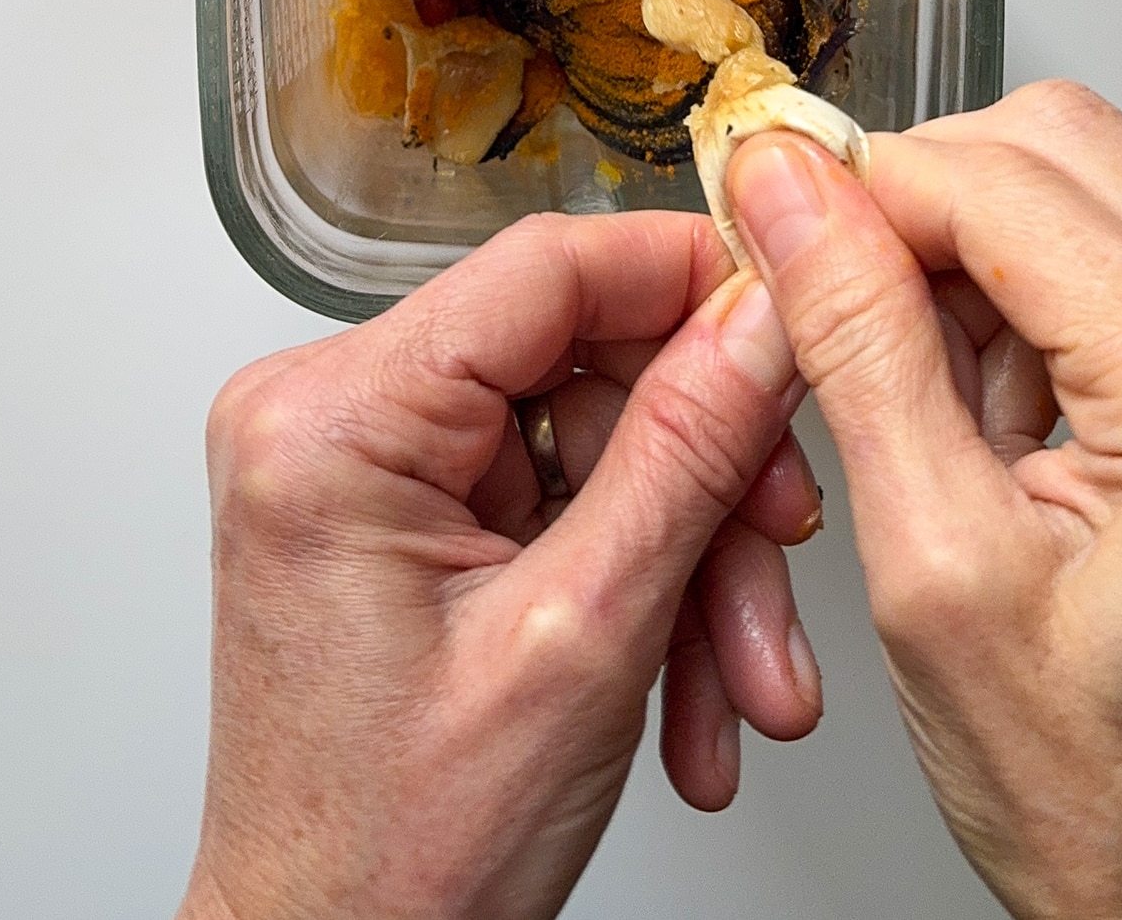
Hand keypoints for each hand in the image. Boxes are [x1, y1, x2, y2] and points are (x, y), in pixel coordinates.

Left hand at [178, 211, 822, 919]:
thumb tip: (762, 318)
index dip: (687, 278)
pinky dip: (638, 582)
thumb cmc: (394, 855)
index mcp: (333, 422)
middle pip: (581, 366)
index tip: (792, 308)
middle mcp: (329, 420)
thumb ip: (687, 451)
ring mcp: (365, 468)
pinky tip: (684, 684)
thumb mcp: (582, 638)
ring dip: (688, 557)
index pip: (544, 266)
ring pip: (590, 444)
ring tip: (739, 678)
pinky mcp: (403, 514)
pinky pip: (559, 498)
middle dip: (703, 476)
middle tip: (780, 547)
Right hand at [729, 81, 1121, 919]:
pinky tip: (988, 400)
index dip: (857, 185)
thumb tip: (790, 194)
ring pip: (1087, 179)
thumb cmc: (1106, 800)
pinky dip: (1024, 291)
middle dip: (915, 200)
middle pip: (1056, 146)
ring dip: (967, 250)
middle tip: (824, 291)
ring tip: (922, 393)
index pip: (1001, 184)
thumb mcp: (933, 569)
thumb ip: (858, 347)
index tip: (766, 209)